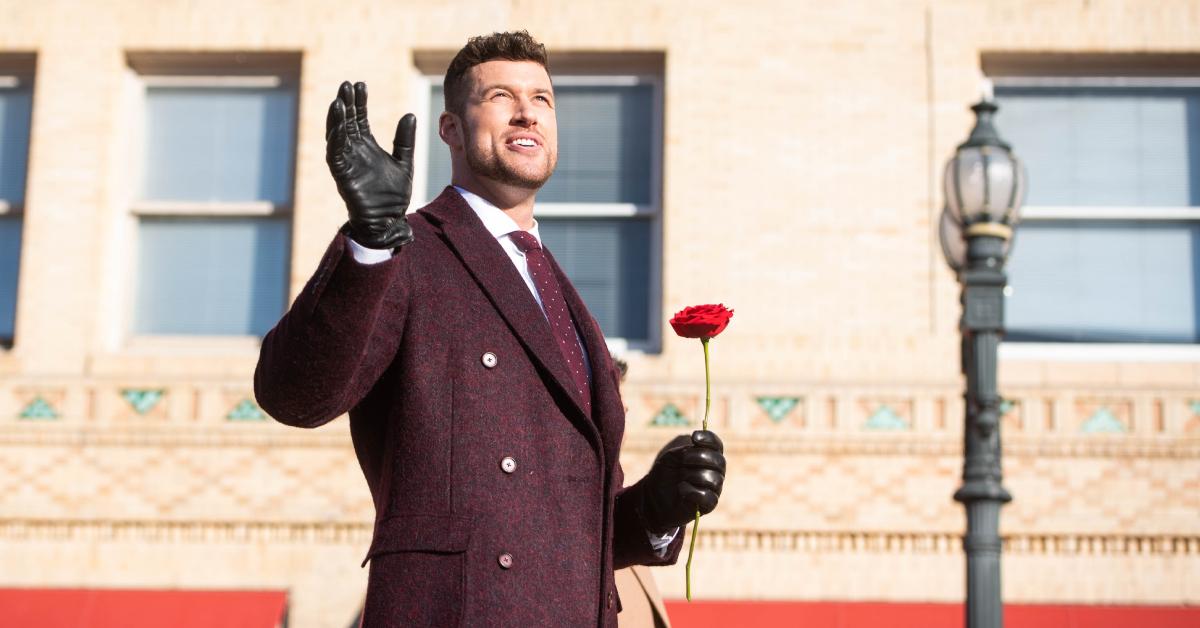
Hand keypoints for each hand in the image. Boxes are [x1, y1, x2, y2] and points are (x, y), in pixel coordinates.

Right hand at [325, 81, 415, 248]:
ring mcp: (347, 163)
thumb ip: (404, 140)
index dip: (359, 103)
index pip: (360, 119)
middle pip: (347, 123)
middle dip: (346, 104)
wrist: (390, 219)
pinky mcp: (343, 177)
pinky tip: (337, 127)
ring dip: (336, 119)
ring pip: (337, 137)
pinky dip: (335, 141)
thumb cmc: (394, 194)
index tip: (360, 85)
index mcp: (367, 147)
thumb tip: (410, 114)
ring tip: (338, 102)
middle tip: (346, 85)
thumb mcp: (404, 162)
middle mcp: (354, 152)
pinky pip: (335, 156)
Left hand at [639, 430, 725, 533]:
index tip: (694, 437)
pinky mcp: (708, 504)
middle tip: (683, 460)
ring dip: (694, 476)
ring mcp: (713, 488)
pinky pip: (709, 498)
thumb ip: (685, 451)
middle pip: (719, 461)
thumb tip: (696, 448)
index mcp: (708, 455)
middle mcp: (715, 471)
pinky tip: (682, 490)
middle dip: (701, 457)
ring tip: (680, 478)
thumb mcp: (671, 457)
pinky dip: (694, 492)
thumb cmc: (665, 473)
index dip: (708, 439)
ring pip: (714, 479)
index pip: (716, 444)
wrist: (654, 495)